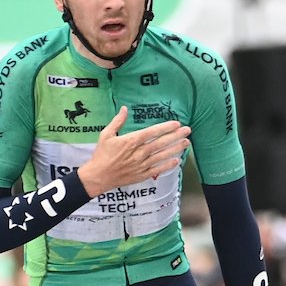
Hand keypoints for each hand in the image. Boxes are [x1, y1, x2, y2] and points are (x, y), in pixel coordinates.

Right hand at [77, 106, 191, 196]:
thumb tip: (124, 108)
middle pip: (161, 143)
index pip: (152, 132)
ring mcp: (142, 164)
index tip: (176, 123)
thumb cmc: (101, 155)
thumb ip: (117, 121)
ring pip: (162, 155)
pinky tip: (177, 160)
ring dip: (175, 149)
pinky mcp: (142, 175)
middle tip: (188, 131)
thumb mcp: (106, 134)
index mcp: (131, 141)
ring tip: (186, 143)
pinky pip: (158, 169)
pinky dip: (167, 165)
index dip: (166, 127)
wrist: (98, 176)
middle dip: (176, 136)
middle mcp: (139, 152)